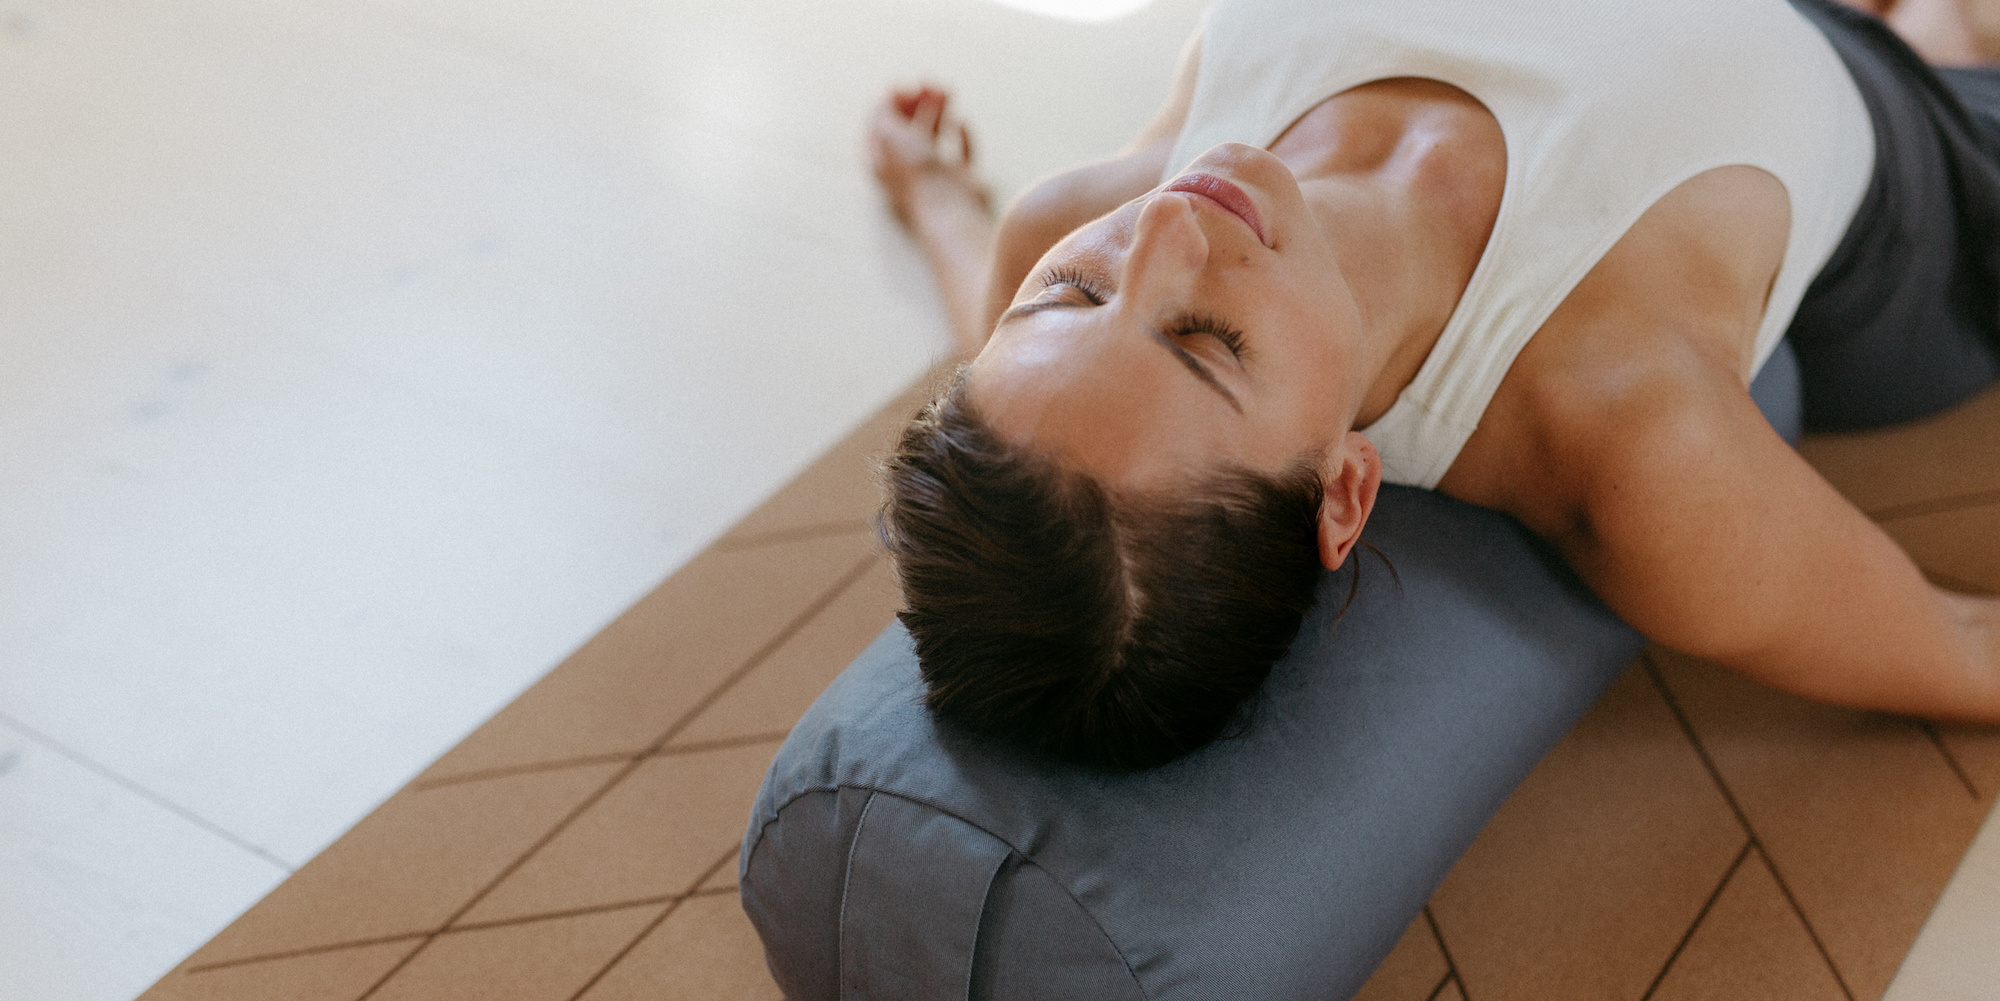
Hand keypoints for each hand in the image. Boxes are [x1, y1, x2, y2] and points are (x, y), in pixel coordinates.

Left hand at [868, 85, 990, 227]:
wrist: (949, 206)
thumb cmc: (915, 171)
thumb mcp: (888, 132)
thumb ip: (884, 109)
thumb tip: (890, 93)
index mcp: (883, 161)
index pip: (882, 125)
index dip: (893, 102)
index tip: (908, 87)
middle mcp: (906, 168)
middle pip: (908, 127)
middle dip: (919, 102)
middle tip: (931, 83)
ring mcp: (934, 174)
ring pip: (934, 135)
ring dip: (940, 110)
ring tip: (949, 89)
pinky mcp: (960, 179)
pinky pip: (960, 151)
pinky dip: (962, 133)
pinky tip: (962, 120)